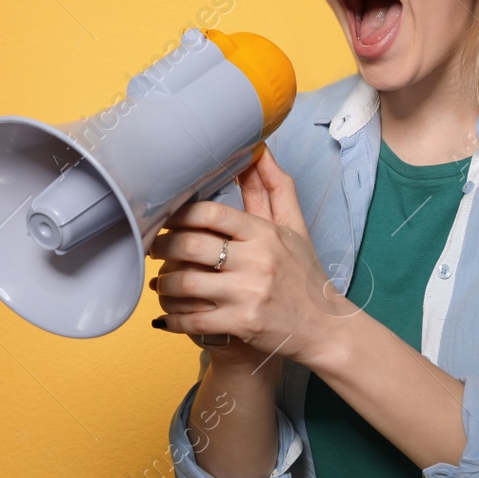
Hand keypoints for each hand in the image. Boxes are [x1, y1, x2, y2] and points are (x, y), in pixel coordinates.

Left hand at [148, 146, 335, 367]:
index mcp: (264, 234)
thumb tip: (259, 149)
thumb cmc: (304, 274)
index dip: (180, 215)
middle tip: (153, 249)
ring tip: (159, 281)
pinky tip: (165, 316)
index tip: (166, 219)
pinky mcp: (241, 325)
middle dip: (162, 246)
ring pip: (186, 283)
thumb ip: (274, 188)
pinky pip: (193, 320)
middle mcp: (256, 261)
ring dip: (164, 283)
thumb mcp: (294, 227)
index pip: (211, 214)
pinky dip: (173, 319)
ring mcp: (248, 294)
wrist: (324, 328)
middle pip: (191, 245)